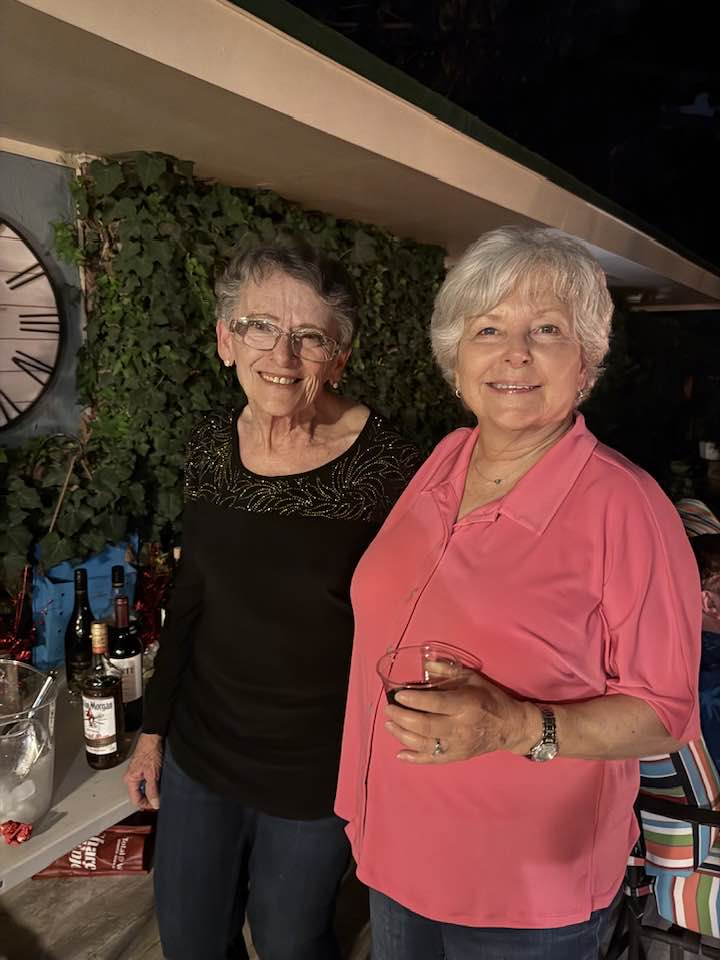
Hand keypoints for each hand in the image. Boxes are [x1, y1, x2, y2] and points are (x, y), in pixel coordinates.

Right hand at [123, 733, 163, 808]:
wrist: (153, 736)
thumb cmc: (150, 751)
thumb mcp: (152, 774)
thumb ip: (152, 790)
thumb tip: (154, 804)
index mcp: (130, 780)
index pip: (136, 800)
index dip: (146, 805)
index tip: (156, 805)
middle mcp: (132, 777)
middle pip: (140, 794)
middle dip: (151, 796)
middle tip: (161, 796)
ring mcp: (137, 772)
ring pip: (145, 787)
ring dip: (153, 788)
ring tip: (161, 785)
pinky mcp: (143, 768)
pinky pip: (148, 779)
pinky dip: (154, 781)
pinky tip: (160, 778)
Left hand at [383, 666, 537, 763]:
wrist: (510, 726)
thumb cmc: (489, 698)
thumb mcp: (472, 678)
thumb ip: (448, 671)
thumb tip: (426, 665)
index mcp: (466, 705)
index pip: (436, 704)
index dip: (415, 700)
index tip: (398, 695)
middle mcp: (461, 727)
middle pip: (426, 726)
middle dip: (403, 718)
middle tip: (388, 709)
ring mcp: (458, 745)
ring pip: (425, 744)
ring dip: (403, 735)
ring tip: (389, 725)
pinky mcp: (457, 757)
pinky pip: (433, 760)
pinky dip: (414, 759)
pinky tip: (400, 753)